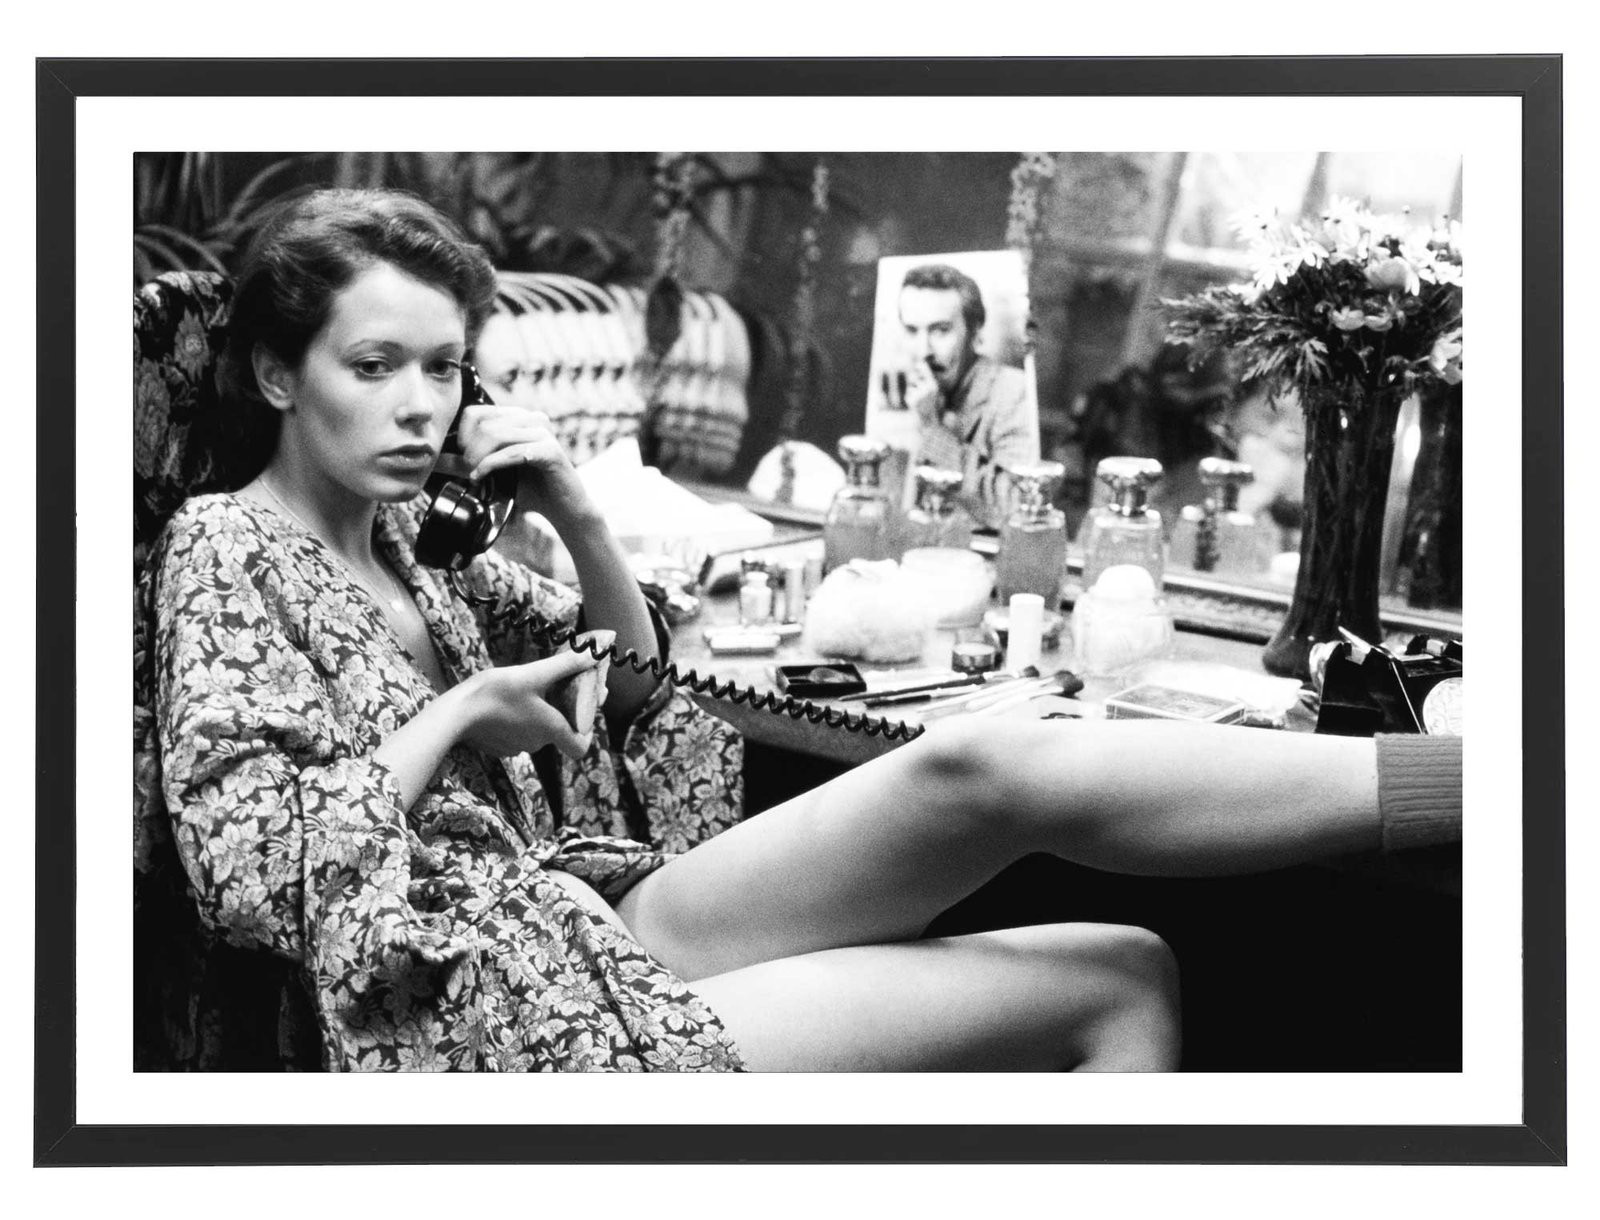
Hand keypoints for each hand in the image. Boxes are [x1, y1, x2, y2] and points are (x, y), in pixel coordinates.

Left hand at [456, 404, 594, 526]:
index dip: (463, 435)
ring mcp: (543, 432)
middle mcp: (532, 419)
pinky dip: (491, 466)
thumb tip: (434, 461)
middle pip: (484, 423)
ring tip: (476, 476)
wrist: (563, 510)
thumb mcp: (492, 473)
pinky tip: (482, 477)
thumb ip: (466, 464)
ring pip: (495, 434)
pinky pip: (512, 452)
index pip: (476, 412)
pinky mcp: (551, 450)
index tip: (464, 459)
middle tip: (470, 472)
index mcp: (518, 418)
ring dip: (479, 458)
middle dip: (470, 450)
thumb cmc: (530, 490)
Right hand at [457, 647, 602, 760]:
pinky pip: (519, 731)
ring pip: (538, 729)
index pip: (580, 746)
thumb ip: (567, 664)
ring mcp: (516, 746)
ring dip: (542, 710)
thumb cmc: (495, 693)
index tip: (584, 705)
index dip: (586, 729)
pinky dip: (522, 716)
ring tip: (536, 686)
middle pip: (560, 730)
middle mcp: (537, 744)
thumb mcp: (534, 673)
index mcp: (551, 730)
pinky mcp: (499, 745)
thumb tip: (596, 652)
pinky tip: (513, 699)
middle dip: (564, 707)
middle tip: (564, 682)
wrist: (454, 714)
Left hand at [904, 359, 941, 425]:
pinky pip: (908, 393)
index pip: (925, 371)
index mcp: (933, 385)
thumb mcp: (931, 390)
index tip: (917, 364)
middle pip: (915, 378)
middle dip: (914, 381)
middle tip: (920, 390)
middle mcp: (926, 388)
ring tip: (919, 398)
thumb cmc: (930, 402)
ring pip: (910, 386)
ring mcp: (919, 394)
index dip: (920, 366)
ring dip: (912, 390)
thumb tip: (917, 368)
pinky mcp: (912, 399)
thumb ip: (926, 379)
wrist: (928, 418)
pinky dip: (910, 397)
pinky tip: (915, 403)